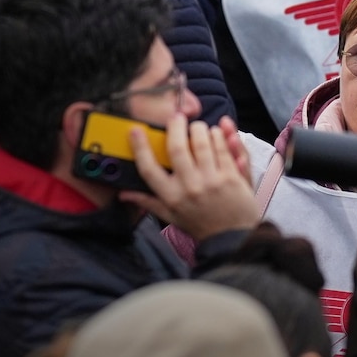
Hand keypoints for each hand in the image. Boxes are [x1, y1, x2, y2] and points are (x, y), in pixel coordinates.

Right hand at [121, 115, 257, 241]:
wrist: (233, 238)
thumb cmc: (201, 225)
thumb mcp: (171, 217)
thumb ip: (149, 202)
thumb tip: (124, 194)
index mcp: (171, 197)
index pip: (148, 169)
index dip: (140, 147)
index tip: (135, 131)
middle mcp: (189, 187)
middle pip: (176, 148)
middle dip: (175, 127)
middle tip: (176, 117)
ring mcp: (211, 181)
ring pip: (202, 143)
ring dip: (199, 129)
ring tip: (197, 127)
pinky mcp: (232, 176)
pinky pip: (223, 148)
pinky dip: (219, 136)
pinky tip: (216, 133)